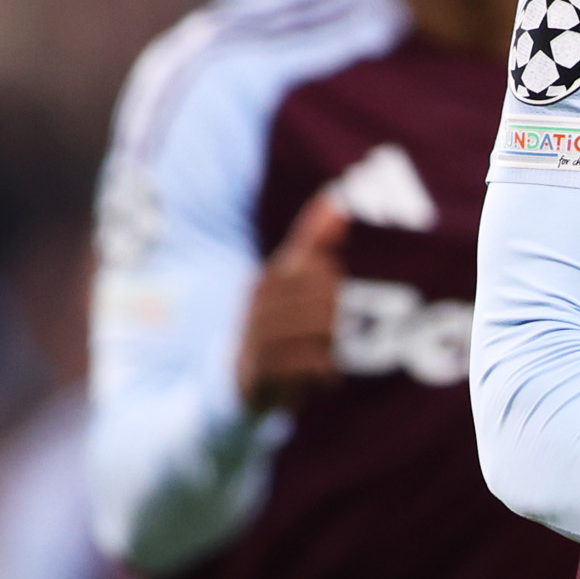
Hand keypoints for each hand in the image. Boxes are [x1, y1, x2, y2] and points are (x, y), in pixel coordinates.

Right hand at [235, 190, 349, 413]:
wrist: (242, 379)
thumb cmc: (278, 323)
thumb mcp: (292, 278)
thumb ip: (315, 239)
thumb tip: (337, 198)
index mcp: (271, 276)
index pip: (321, 268)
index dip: (332, 288)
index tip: (322, 301)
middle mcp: (260, 301)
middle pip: (327, 299)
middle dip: (336, 320)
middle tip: (326, 336)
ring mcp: (257, 334)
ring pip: (321, 330)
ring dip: (331, 348)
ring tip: (321, 355)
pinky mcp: (260, 368)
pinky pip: (311, 363)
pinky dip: (324, 372)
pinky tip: (321, 376)